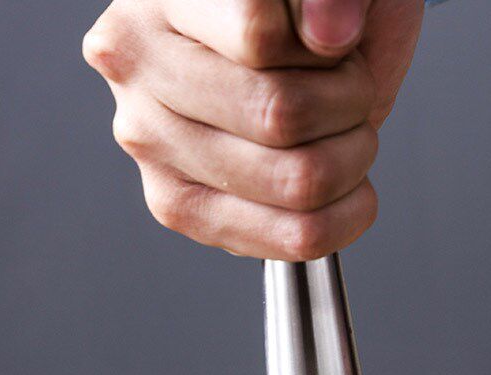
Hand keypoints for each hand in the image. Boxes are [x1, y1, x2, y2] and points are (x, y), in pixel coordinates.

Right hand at [82, 0, 422, 258]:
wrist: (283, 64)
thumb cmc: (302, 18)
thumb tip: (327, 34)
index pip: (261, 36)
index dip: (329, 54)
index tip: (336, 47)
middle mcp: (137, 66)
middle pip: (279, 116)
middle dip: (350, 109)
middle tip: (353, 96)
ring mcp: (150, 144)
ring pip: (295, 181)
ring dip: (352, 162)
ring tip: (345, 138)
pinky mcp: (178, 207)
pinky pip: (293, 237)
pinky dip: (344, 218)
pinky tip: (345, 190)